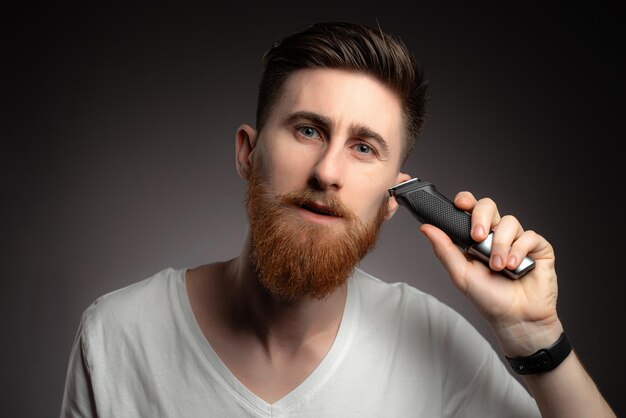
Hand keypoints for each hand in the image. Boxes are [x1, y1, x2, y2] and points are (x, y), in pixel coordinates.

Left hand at [419, 191, 561, 355]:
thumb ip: (444, 249)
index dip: (466, 201)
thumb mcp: (460, 274)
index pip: (470, 209)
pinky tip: (513, 266)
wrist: (515, 318)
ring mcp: (517, 240)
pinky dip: (519, 250)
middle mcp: (496, 235)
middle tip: (477, 237)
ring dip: (500, 245)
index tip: (459, 204)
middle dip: (481, 218)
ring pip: (509, 222)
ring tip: (498, 266)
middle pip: (489, 206)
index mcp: (476, 237)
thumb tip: (426, 228)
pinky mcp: (538, 248)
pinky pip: (529, 236)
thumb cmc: (488, 298)